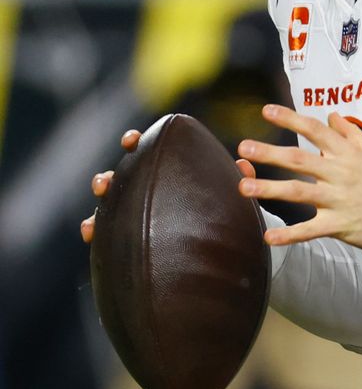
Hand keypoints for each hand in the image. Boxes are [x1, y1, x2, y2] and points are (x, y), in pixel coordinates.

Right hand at [79, 127, 256, 243]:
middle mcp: (146, 191)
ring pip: (110, 204)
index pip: (146, 152)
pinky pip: (108, 232)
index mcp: (167, 173)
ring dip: (100, 202)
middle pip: (120, 180)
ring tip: (97, 209)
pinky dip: (94, 229)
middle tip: (103, 182)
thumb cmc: (224, 213)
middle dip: (107, 178)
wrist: (220, 249)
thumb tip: (244, 166)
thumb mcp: (232, 198)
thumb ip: (238, 181)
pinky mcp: (130, 237)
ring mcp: (135, 214)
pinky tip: (90, 232)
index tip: (131, 140)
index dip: (135, 142)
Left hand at [237, 104, 361, 257]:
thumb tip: (331, 115)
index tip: (266, 111)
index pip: (315, 130)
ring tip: (243, 187)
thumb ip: (351, 133)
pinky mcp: (338, 224)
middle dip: (270, 153)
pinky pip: (310, 230)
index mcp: (347, 153)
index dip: (290, 119)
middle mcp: (340, 173)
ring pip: (298, 192)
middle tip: (244, 147)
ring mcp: (338, 200)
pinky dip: (289, 234)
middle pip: (299, 159)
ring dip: (269, 189)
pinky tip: (267, 236)